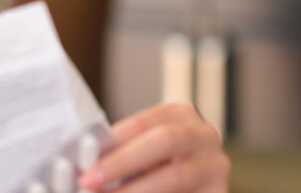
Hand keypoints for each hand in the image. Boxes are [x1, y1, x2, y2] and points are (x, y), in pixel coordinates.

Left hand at [78, 103, 229, 191]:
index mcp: (180, 115)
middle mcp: (204, 136)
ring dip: (134, 190)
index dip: (112, 142)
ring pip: (175, 176)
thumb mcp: (140, 155)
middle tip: (88, 180)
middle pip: (163, 141)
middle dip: (121, 162)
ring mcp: (217, 166)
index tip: (82, 162)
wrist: (190, 191)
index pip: (143, 122)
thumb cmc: (156, 171)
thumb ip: (118, 153)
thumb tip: (83, 164)